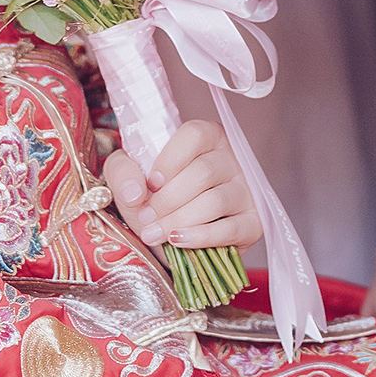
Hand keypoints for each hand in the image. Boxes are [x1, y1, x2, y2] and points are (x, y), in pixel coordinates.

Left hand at [102, 117, 261, 252]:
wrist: (167, 239)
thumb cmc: (152, 200)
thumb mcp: (129, 179)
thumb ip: (123, 172)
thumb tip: (135, 191)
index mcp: (206, 138)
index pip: (194, 136)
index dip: (170, 160)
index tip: (150, 184)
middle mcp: (230, 159)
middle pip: (203, 172)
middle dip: (167, 200)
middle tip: (146, 218)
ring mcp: (245, 191)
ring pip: (214, 201)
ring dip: (178, 220)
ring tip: (154, 233)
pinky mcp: (252, 223)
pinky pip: (230, 229)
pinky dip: (200, 237)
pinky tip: (178, 240)